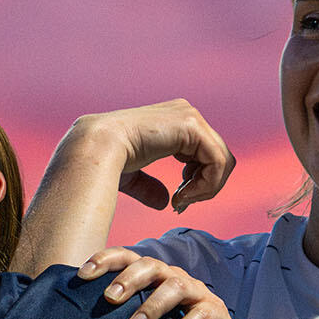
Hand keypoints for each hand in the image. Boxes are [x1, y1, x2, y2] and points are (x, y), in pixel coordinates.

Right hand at [68, 102, 234, 213]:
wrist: (95, 148)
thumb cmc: (106, 162)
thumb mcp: (133, 177)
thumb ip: (149, 186)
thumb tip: (165, 202)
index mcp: (174, 122)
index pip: (205, 155)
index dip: (198, 183)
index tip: (177, 202)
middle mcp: (185, 114)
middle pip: (218, 157)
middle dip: (204, 186)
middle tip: (181, 204)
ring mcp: (190, 116)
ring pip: (222, 160)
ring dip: (206, 188)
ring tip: (181, 200)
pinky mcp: (192, 126)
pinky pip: (217, 161)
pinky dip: (207, 184)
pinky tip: (184, 194)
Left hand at [82, 248, 242, 318]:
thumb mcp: (145, 317)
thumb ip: (121, 312)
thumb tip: (76, 318)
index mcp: (153, 275)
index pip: (127, 257)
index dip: (104, 260)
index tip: (82, 275)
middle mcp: (173, 277)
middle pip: (151, 265)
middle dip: (128, 279)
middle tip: (109, 298)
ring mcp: (196, 292)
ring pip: (175, 285)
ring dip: (152, 305)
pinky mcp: (215, 312)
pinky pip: (200, 315)